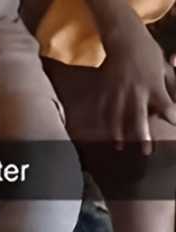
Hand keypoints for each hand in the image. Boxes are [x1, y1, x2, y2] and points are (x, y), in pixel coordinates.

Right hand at [95, 30, 175, 153]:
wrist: (125, 39)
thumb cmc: (148, 53)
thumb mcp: (164, 68)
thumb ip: (169, 85)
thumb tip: (174, 104)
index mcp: (154, 85)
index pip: (167, 107)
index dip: (172, 118)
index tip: (175, 126)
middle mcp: (136, 90)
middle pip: (139, 118)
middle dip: (142, 137)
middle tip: (146, 152)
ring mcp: (118, 90)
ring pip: (117, 117)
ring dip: (118, 133)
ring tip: (120, 146)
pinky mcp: (105, 88)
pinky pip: (103, 108)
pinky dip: (103, 121)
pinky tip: (104, 132)